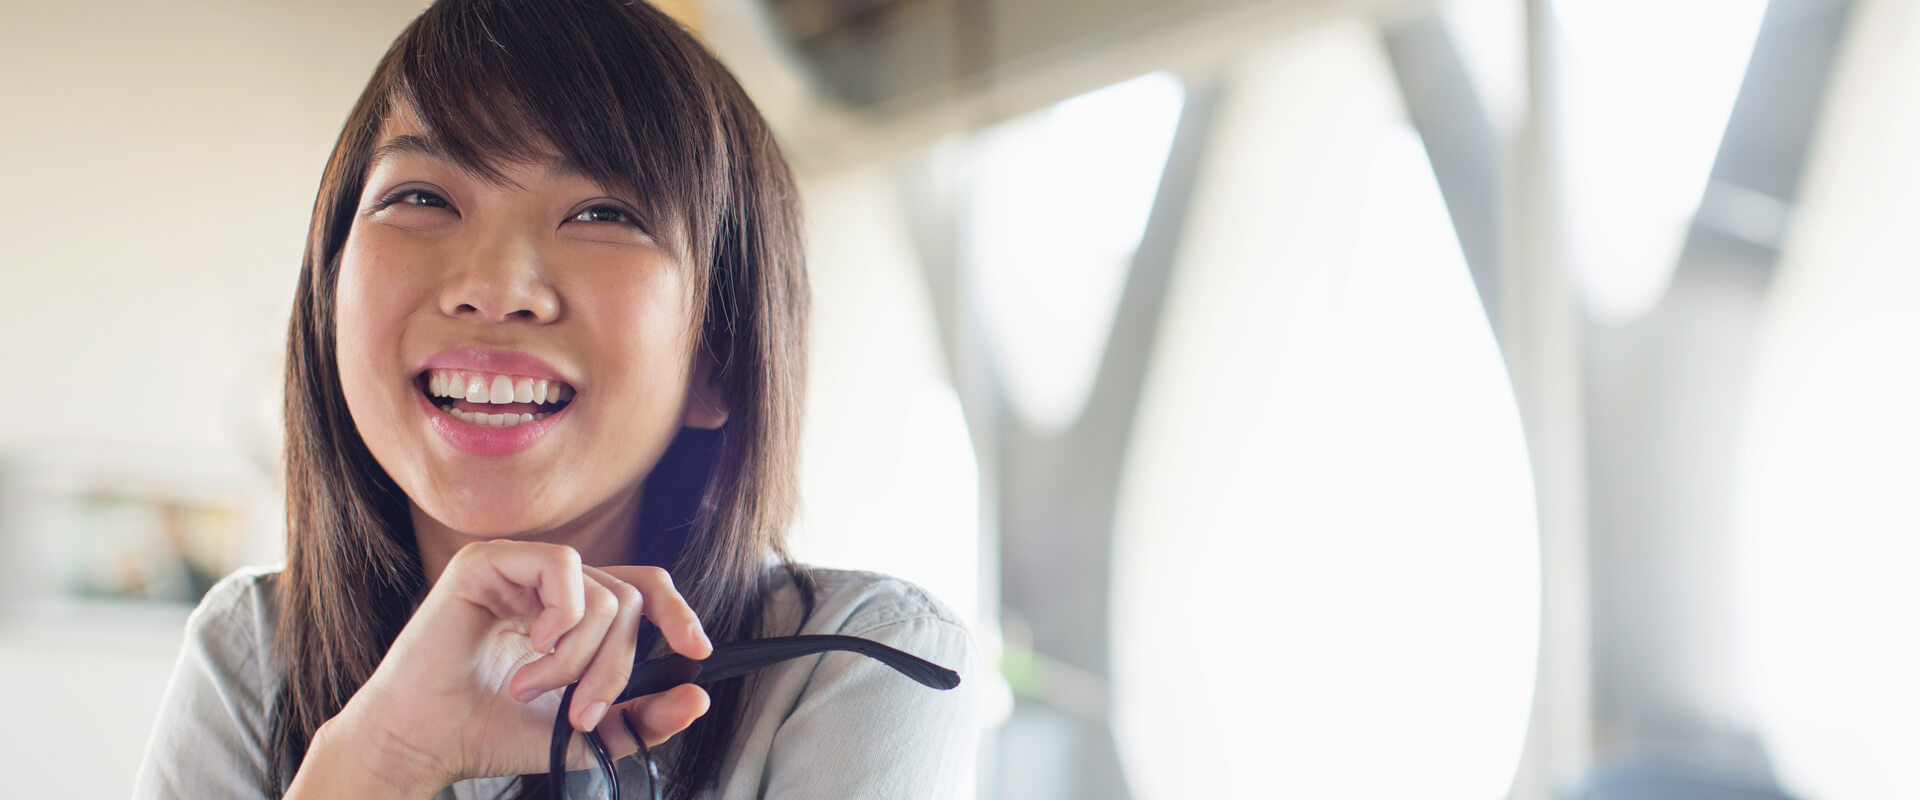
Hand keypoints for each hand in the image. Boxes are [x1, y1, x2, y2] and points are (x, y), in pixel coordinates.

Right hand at [322, 540, 713, 791]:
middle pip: (628, 602)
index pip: (642, 589)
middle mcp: (548, 585)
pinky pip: (561, 565)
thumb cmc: (488, 731)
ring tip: (534, 688)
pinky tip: (534, 647)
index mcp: (570, 612)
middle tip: (579, 711)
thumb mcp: (584, 731)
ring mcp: (518, 568)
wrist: (424, 742)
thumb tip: (697, 699)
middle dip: (616, 667)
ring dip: (580, 655)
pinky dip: (562, 615)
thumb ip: (641, 718)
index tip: (696, 651)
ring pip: (601, 592)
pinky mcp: (487, 562)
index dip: (678, 613)